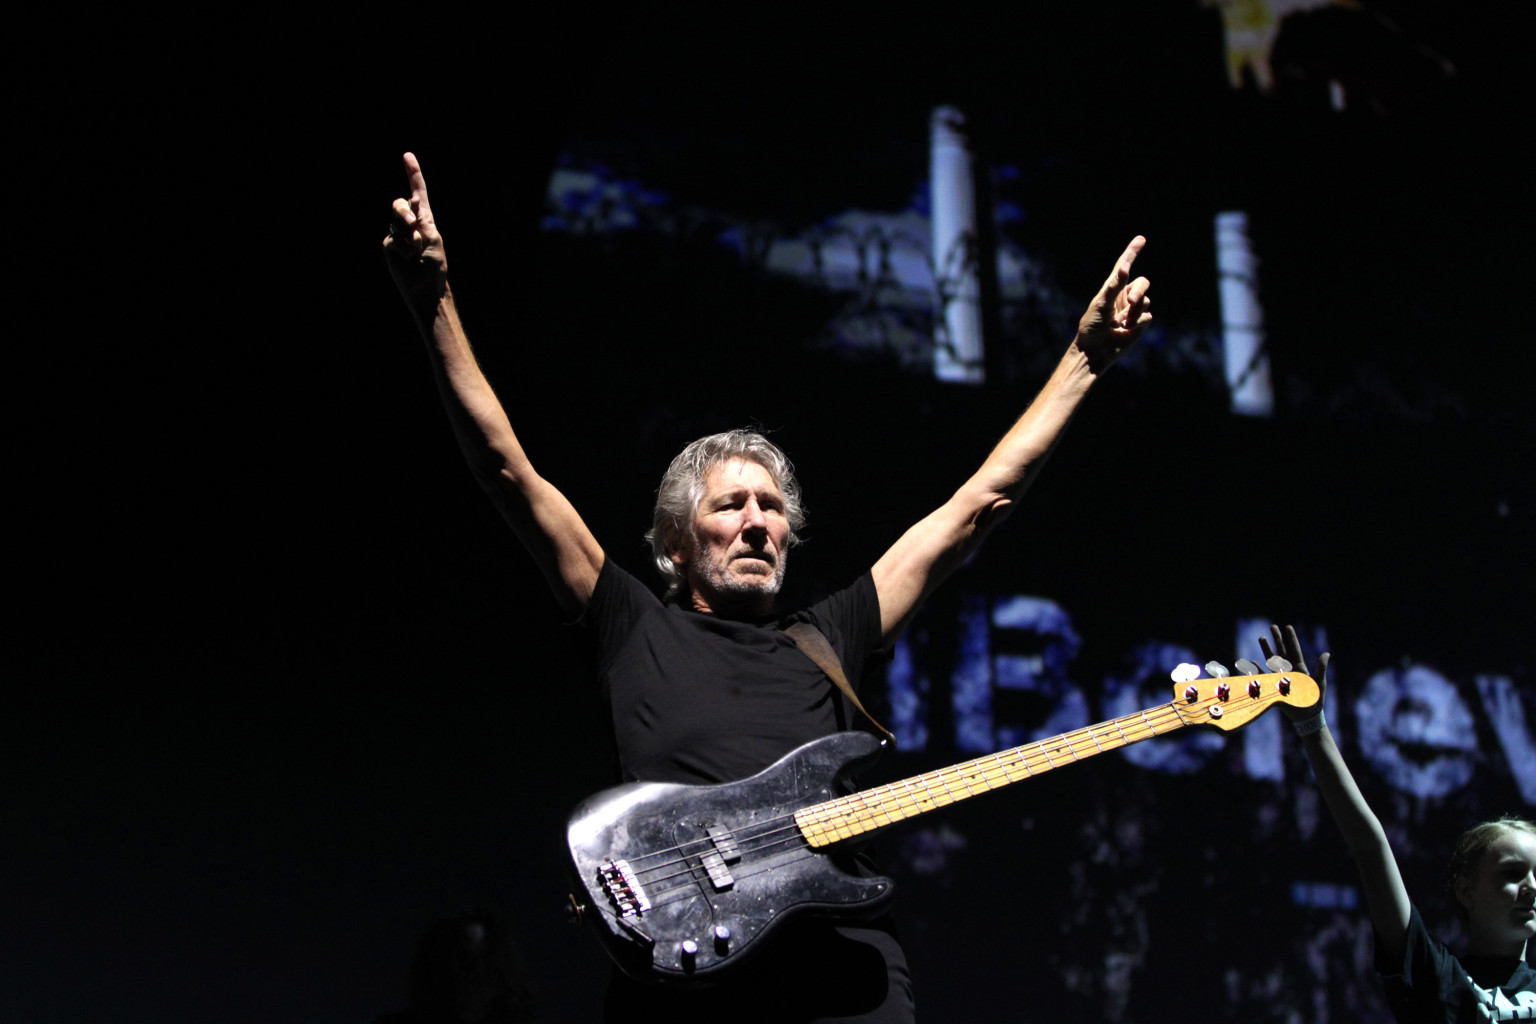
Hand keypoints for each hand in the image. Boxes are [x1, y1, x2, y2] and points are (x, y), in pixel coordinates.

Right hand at [383, 152, 447, 305]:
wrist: (425, 286)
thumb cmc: (433, 264)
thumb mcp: (431, 237)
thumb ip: (419, 220)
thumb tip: (410, 206)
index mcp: (424, 218)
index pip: (418, 191)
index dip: (412, 173)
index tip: (407, 156)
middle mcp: (409, 223)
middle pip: (400, 204)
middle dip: (403, 211)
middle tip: (413, 225)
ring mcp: (397, 233)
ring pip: (396, 221)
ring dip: (408, 235)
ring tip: (416, 251)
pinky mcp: (389, 245)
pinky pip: (392, 238)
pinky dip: (403, 247)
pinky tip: (409, 258)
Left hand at [1074, 236, 1151, 371]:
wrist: (1095, 351)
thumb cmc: (1092, 327)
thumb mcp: (1101, 304)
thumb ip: (1114, 286)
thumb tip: (1124, 267)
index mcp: (1112, 289)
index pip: (1123, 267)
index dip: (1132, 252)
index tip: (1141, 239)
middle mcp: (1123, 297)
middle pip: (1143, 283)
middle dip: (1140, 290)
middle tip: (1131, 303)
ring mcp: (1132, 310)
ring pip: (1146, 300)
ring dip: (1136, 311)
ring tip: (1121, 323)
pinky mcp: (1139, 324)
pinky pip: (1147, 317)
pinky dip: (1138, 324)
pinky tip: (1125, 331)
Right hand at [1259, 623, 1328, 722]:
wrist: (1306, 716)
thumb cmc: (1315, 700)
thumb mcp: (1320, 683)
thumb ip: (1321, 669)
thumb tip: (1326, 654)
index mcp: (1301, 668)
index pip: (1295, 650)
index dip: (1291, 639)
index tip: (1287, 627)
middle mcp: (1290, 670)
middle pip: (1282, 651)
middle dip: (1277, 639)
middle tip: (1273, 626)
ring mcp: (1281, 677)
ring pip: (1272, 660)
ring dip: (1267, 649)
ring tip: (1262, 638)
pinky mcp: (1275, 686)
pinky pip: (1264, 676)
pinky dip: (1258, 670)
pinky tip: (1252, 663)